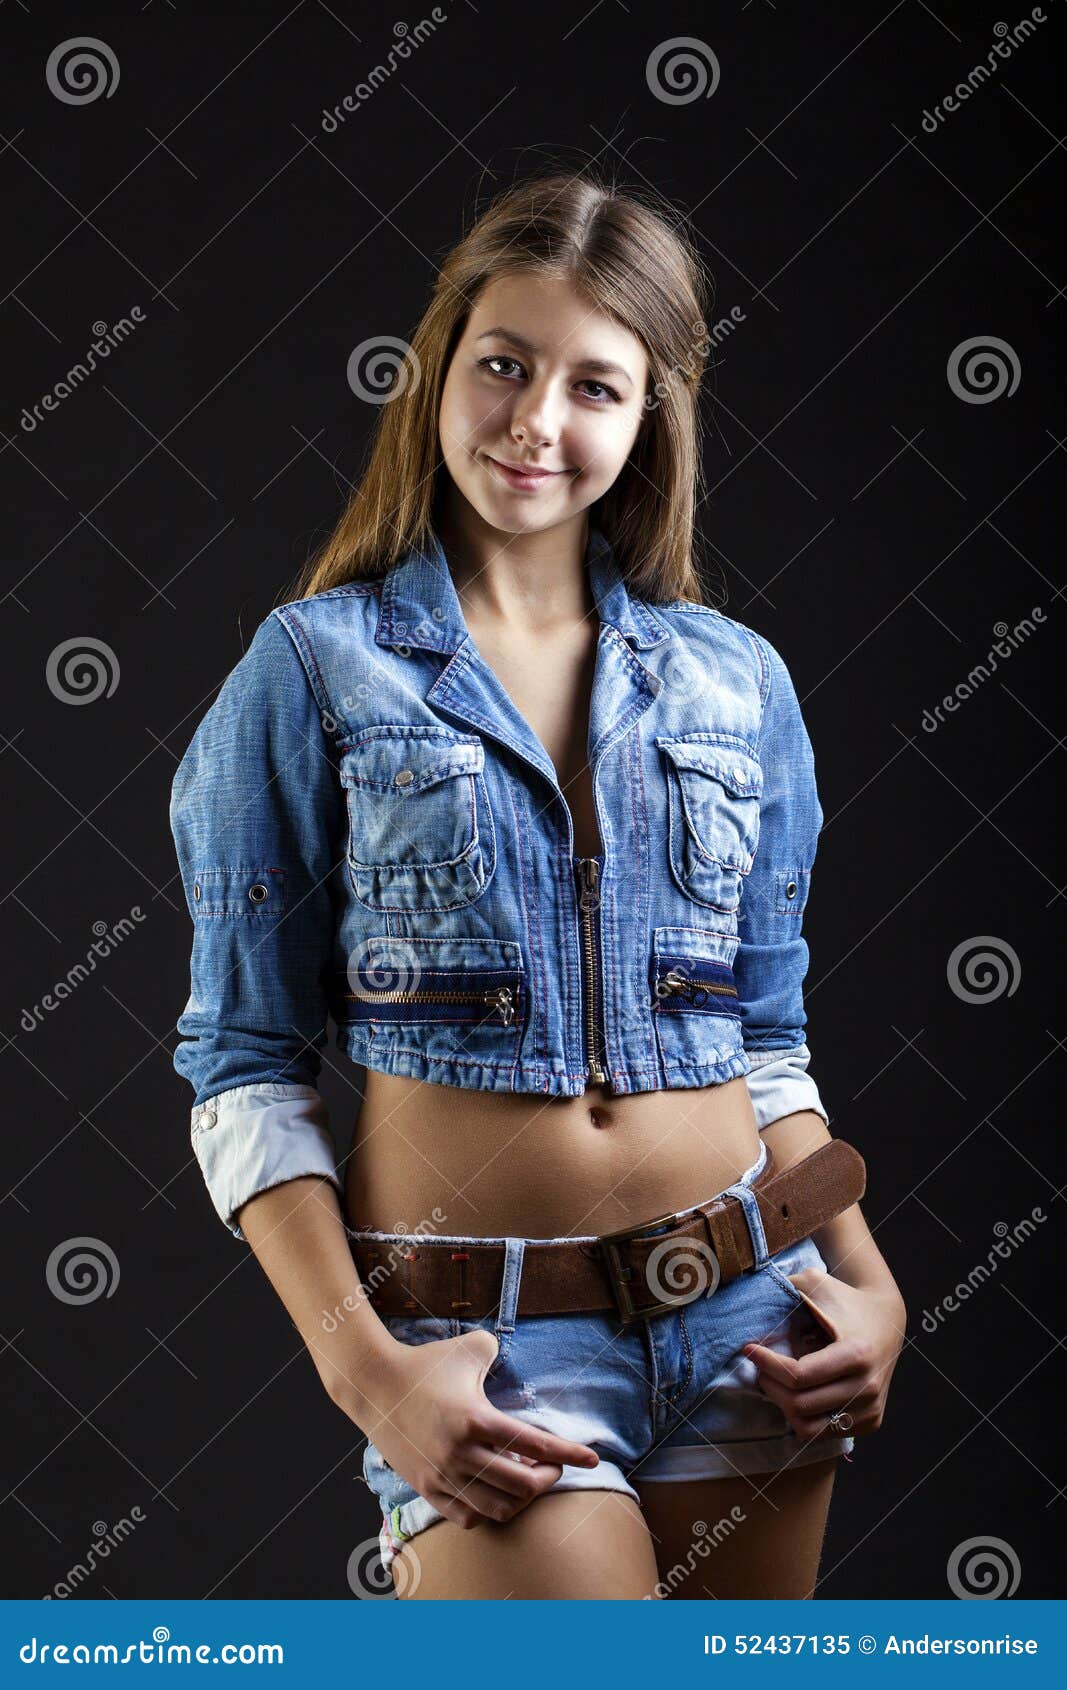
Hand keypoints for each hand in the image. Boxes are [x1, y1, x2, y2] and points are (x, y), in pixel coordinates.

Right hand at [355, 1327, 599, 1531]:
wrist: (374, 1386)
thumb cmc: (425, 1363)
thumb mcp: (470, 1348)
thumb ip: (499, 1351)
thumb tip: (515, 1358)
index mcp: (476, 1419)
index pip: (535, 1445)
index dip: (568, 1454)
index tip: (592, 1458)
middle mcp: (461, 1453)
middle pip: (522, 1485)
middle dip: (547, 1479)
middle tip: (553, 1466)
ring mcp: (443, 1476)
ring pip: (498, 1507)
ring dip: (522, 1500)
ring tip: (528, 1480)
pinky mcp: (428, 1488)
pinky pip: (468, 1517)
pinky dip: (491, 1512)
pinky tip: (498, 1494)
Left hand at [743, 1268, 905, 1441]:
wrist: (887, 1319)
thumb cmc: (845, 1300)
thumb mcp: (816, 1283)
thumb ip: (784, 1288)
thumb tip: (749, 1300)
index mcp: (856, 1353)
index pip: (799, 1375)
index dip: (767, 1364)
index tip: (749, 1349)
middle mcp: (868, 1386)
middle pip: (800, 1404)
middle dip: (770, 1386)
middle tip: (760, 1368)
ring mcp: (871, 1409)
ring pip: (809, 1427)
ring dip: (783, 1406)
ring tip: (775, 1384)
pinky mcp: (871, 1422)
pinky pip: (824, 1433)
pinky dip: (803, 1417)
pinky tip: (797, 1394)